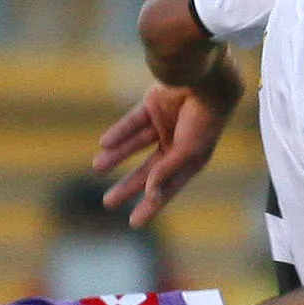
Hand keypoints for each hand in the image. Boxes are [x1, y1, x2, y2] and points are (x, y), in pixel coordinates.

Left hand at [95, 79, 233, 228]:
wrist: (206, 81)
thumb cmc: (205, 121)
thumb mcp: (187, 151)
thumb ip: (167, 171)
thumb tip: (150, 193)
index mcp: (190, 160)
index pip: (167, 188)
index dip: (151, 206)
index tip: (134, 223)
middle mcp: (175, 145)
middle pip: (147, 170)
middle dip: (128, 186)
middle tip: (108, 202)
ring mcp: (164, 125)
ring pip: (135, 145)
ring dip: (117, 157)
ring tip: (97, 167)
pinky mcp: (153, 105)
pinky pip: (132, 122)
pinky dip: (119, 132)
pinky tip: (104, 144)